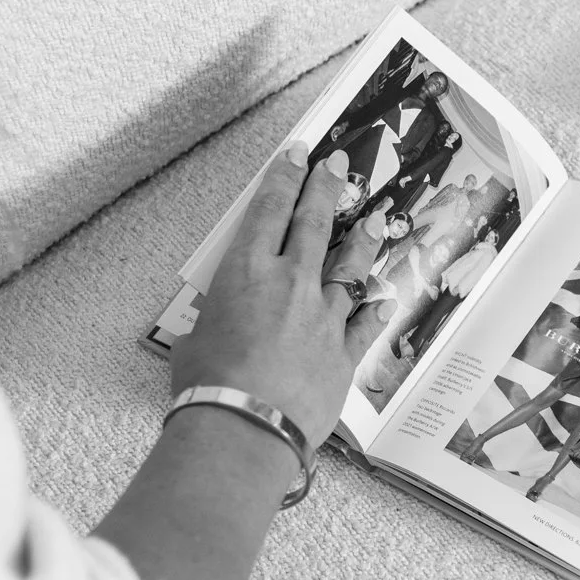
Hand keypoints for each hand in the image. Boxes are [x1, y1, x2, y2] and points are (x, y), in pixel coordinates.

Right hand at [171, 143, 360, 447]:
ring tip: (376, 218)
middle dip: (326, 189)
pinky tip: (384, 299)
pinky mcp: (343, 352)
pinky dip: (373, 310)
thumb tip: (215, 331)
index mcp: (246, 271)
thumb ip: (214, 323)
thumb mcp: (196, 340)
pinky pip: (364, 324)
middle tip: (338, 165)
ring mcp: (323, 316)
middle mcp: (290, 283)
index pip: (269, 210)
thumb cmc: (208, 384)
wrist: (246, 426)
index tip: (298, 154)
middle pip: (314, 224)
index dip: (284, 177)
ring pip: (349, 267)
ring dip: (362, 240)